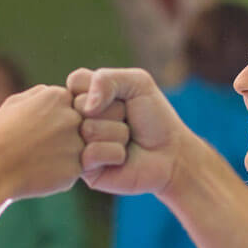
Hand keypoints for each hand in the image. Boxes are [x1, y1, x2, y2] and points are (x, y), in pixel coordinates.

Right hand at [0, 85, 86, 199]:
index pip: (72, 104)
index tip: (38, 128)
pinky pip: (74, 169)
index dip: (54, 118)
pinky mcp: (76, 168)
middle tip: (38, 146)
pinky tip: (41, 172)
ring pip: (79, 147)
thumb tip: (54, 92)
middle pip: (79, 125)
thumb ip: (39, 94)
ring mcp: (77, 143)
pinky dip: (60, 173)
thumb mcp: (12, 104)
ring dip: (64, 154)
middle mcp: (72, 117)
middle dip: (62, 135)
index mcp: (58, 96)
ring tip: (38, 160)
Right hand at [67, 67, 187, 195]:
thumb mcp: (137, 83)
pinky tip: (122, 158)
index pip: (76, 80)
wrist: (171, 153)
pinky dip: (115, 153)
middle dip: (114, 111)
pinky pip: (92, 153)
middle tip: (126, 120)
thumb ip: (106, 78)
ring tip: (127, 139)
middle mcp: (76, 121)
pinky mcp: (85, 169)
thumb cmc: (154, 117)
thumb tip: (87, 107)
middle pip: (81, 105)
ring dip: (118, 133)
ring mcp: (78, 145)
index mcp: (84, 97)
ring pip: (88, 129)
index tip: (121, 99)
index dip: (102, 88)